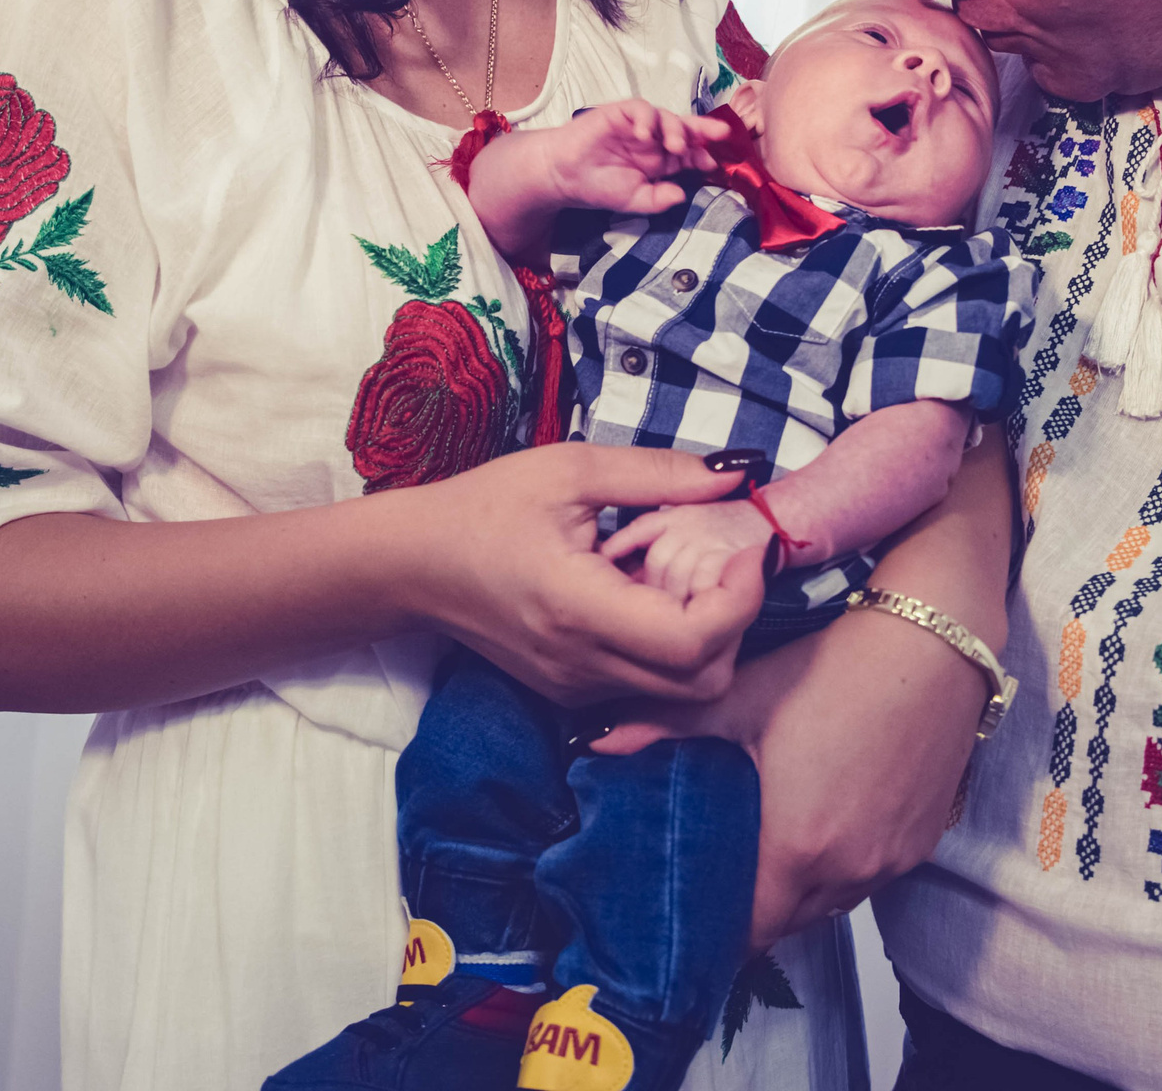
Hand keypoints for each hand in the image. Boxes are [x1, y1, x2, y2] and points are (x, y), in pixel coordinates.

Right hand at [417, 442, 765, 706]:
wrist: (414, 566)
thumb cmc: (485, 508)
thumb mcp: (571, 470)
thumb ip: (660, 474)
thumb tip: (737, 476)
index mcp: (579, 608)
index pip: (693, 641)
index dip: (741, 599)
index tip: (747, 548)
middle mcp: (582, 664)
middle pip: (703, 679)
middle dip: (735, 620)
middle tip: (722, 561)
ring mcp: (576, 687)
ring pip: (682, 691)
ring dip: (707, 636)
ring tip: (682, 575)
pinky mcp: (573, 692)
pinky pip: (649, 686)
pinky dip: (672, 647)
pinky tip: (650, 595)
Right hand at [545, 100, 728, 216]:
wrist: (565, 176)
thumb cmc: (598, 187)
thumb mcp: (633, 200)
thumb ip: (658, 199)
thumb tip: (682, 194)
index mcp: (661, 160)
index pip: (690, 153)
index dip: (703, 155)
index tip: (714, 164)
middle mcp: (654, 140)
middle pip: (685, 129)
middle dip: (704, 129)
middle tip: (719, 134)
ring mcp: (638, 125)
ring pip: (667, 117)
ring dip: (676, 129)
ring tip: (676, 146)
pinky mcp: (620, 113)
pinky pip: (640, 109)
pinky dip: (646, 119)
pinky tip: (643, 135)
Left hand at [588, 432, 1011, 943]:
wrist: (934, 643)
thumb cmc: (836, 669)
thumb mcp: (743, 697)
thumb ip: (667, 727)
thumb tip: (597, 741)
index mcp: (795, 849)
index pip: (744, 932)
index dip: (711, 927)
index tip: (688, 905)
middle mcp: (847, 871)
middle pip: (784, 924)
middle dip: (748, 906)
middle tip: (717, 870)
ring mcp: (890, 861)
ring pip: (828, 905)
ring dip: (796, 890)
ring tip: (766, 848)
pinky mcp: (921, 842)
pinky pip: (867, 879)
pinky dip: (839, 868)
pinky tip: (823, 824)